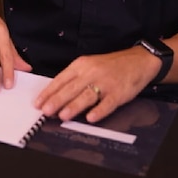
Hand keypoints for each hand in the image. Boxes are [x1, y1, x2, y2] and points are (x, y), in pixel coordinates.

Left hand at [33, 47, 160, 122]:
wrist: (138, 60)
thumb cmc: (110, 65)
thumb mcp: (89, 65)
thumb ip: (74, 78)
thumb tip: (55, 94)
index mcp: (81, 65)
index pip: (61, 79)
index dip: (49, 92)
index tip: (38, 102)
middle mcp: (92, 72)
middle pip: (71, 88)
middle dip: (57, 100)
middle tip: (46, 111)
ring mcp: (106, 83)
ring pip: (87, 96)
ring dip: (74, 106)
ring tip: (63, 116)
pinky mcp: (119, 93)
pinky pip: (108, 103)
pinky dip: (99, 111)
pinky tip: (91, 118)